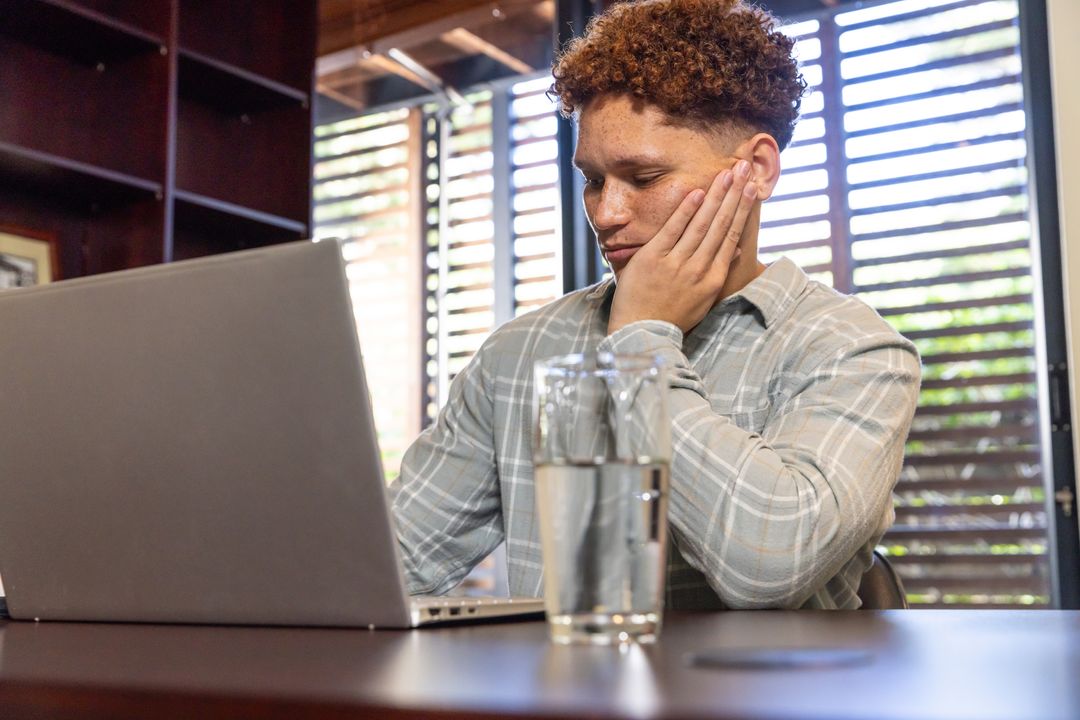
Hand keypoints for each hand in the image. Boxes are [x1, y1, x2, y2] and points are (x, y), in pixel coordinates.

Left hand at [607, 160, 757, 334]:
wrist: (641, 333)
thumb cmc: (672, 316)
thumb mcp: (702, 299)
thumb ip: (718, 272)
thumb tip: (735, 249)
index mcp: (713, 278)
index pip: (732, 236)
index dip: (743, 210)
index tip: (753, 189)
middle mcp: (699, 269)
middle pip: (721, 225)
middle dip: (734, 194)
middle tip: (744, 169)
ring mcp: (676, 263)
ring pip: (702, 224)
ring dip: (716, 196)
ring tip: (727, 174)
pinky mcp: (653, 258)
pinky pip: (672, 230)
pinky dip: (686, 211)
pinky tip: (697, 193)